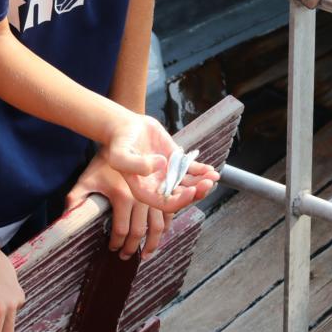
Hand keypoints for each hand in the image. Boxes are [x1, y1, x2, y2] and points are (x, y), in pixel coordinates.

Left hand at [67, 152, 169, 259]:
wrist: (124, 139)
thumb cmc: (103, 162)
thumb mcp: (87, 179)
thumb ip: (76, 198)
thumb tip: (66, 216)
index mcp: (123, 196)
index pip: (122, 230)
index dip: (117, 243)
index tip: (112, 249)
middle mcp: (142, 197)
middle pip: (140, 232)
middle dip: (133, 248)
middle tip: (126, 256)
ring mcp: (155, 194)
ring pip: (159, 227)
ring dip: (153, 243)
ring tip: (145, 253)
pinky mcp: (164, 189)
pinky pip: (169, 214)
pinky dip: (165, 228)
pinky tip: (158, 236)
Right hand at [104, 113, 219, 211]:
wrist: (125, 127)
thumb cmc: (119, 144)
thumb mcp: (120, 156)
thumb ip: (136, 165)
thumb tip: (162, 164)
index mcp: (146, 191)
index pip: (167, 204)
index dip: (181, 201)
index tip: (192, 191)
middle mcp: (159, 186)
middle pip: (182, 196)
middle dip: (197, 192)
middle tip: (207, 183)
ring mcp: (169, 174)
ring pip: (189, 184)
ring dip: (202, 182)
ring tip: (213, 176)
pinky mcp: (175, 161)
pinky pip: (191, 170)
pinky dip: (202, 171)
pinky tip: (210, 170)